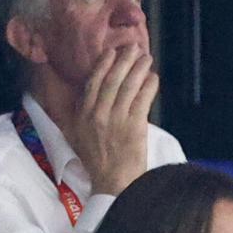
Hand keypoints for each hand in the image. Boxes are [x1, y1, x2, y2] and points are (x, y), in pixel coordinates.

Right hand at [69, 45, 157, 195]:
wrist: (112, 184)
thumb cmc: (98, 163)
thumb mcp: (78, 137)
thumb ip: (81, 115)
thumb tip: (88, 95)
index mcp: (82, 115)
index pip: (93, 82)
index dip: (104, 64)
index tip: (112, 52)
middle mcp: (97, 114)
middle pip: (112, 79)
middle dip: (124, 60)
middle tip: (134, 48)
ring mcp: (115, 120)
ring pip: (128, 86)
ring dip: (139, 69)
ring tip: (146, 59)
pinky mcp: (133, 127)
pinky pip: (142, 99)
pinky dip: (149, 86)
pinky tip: (153, 78)